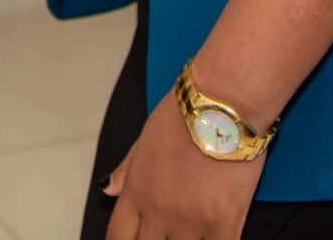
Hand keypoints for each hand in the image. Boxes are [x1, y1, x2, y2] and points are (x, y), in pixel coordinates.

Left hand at [100, 93, 261, 239]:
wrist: (221, 105)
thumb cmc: (184, 114)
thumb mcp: (145, 138)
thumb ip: (127, 169)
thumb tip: (108, 190)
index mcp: (136, 191)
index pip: (118, 236)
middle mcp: (159, 211)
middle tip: (168, 232)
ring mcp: (191, 221)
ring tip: (192, 231)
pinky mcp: (224, 222)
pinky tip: (216, 236)